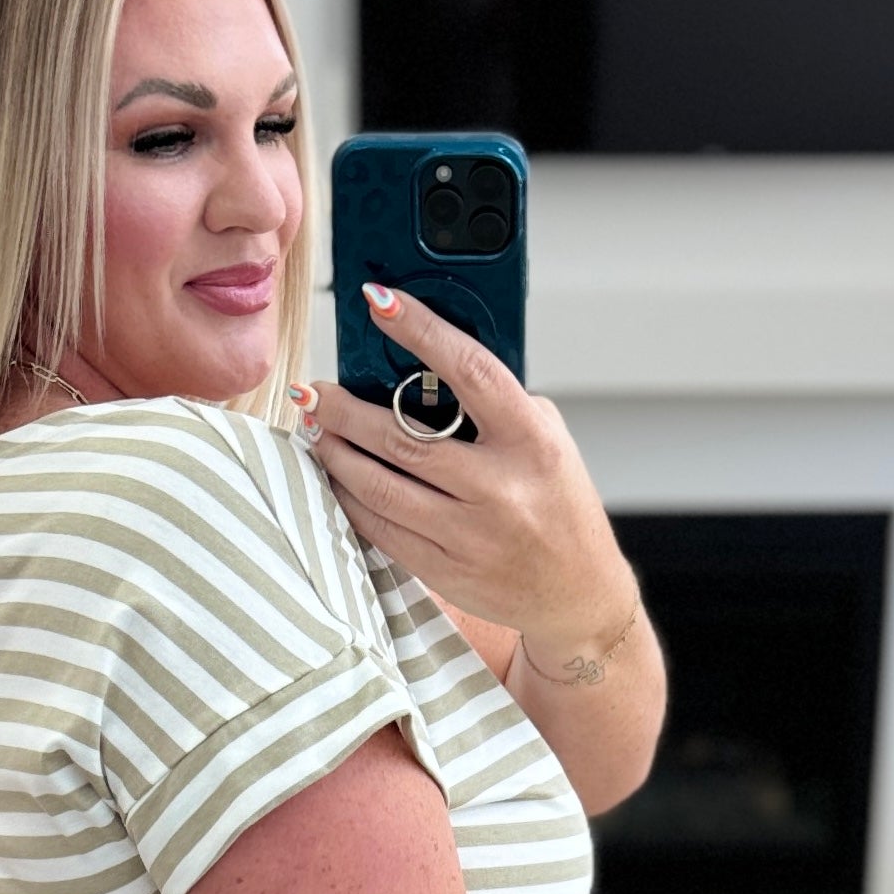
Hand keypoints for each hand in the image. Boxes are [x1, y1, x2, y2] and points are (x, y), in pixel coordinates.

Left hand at [297, 282, 637, 659]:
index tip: (379, 302)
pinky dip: (350, 500)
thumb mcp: (548, 439)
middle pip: (402, 439)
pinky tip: (337, 478)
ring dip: (337, 455)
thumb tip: (426, 367)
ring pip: (381, 488)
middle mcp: (500, 488)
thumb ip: (497, 405)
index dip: (420, 330)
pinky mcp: (446, 570)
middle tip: (314, 392)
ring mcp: (470, 535)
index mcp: (530, 440)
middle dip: (345, 411)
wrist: (579, 591)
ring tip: (317, 432)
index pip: (469, 370)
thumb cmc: (559, 504)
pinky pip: (382, 530)